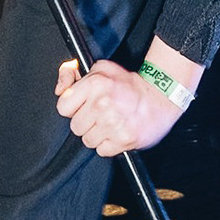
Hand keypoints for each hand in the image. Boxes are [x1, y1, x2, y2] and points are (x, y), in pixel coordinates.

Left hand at [56, 59, 182, 157]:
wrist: (160, 96)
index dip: (72, 108)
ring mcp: (113, 123)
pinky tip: (118, 131)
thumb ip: (73, 74)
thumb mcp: (100, 69)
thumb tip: (60, 88)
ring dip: (97, 134)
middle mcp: (102, 104)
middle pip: (75, 126)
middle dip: (86, 121)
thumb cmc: (128, 84)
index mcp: (95, 84)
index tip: (82, 106)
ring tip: (111, 122)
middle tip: (101, 113)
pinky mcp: (123, 139)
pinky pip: (102, 150)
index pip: (63, 107)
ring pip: (88, 140)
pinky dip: (109, 144)